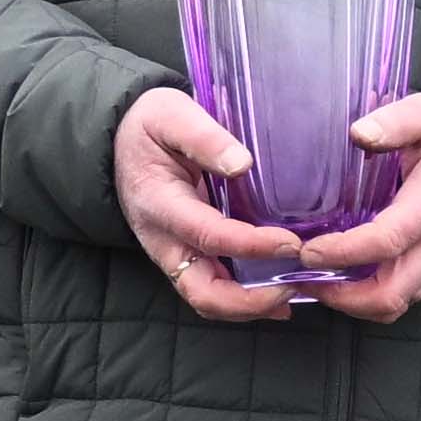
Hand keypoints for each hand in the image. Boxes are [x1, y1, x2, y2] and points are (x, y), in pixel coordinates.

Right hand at [110, 87, 303, 322]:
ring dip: (254, 304)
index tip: (292, 243)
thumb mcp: (170, 115)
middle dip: (250, 300)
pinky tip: (284, 288)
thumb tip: (242, 163)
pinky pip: (216, 288)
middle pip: (202, 291)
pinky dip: (249, 297)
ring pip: (209, 299)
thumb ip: (203, 138)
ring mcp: (174, 253)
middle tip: (297, 284)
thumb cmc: (150, 126)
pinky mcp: (188, 256)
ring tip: (298, 290)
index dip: (251, 246)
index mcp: (159, 203)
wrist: (122, 140)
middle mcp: (164, 239)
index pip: (207, 235)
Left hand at [292, 94, 420, 323]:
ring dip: (351, 302)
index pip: (387, 241)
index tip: (307, 250)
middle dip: (342, 297)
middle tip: (303, 277)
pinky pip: (400, 297)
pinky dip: (365, 297)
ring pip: (394, 304)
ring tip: (315, 280)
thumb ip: (395, 121)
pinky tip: (339, 276)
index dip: (343, 252)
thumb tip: (358, 133)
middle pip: (390, 294)